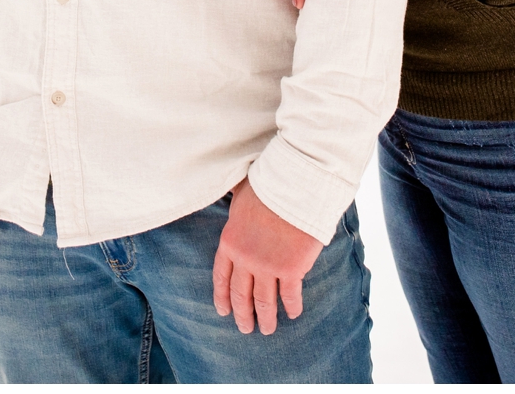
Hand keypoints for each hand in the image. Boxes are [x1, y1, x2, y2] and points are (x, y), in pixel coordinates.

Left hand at [211, 178, 324, 334]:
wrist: (294, 186)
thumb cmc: (268, 184)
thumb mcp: (239, 195)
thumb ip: (236, 208)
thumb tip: (229, 194)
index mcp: (229, 242)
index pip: (221, 277)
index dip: (222, 297)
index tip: (223, 312)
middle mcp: (245, 259)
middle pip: (241, 294)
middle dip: (242, 315)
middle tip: (245, 329)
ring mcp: (267, 266)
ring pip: (264, 301)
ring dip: (266, 318)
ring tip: (267, 330)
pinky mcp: (291, 269)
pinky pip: (290, 295)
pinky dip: (292, 307)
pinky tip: (293, 313)